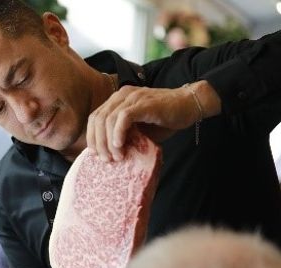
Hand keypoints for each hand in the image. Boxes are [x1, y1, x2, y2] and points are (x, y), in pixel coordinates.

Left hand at [86, 80, 220, 161]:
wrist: (189, 105)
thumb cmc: (165, 119)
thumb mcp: (140, 130)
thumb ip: (125, 136)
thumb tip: (110, 155)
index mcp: (118, 100)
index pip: (95, 117)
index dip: (92, 137)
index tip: (95, 154)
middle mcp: (122, 95)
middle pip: (98, 119)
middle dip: (98, 142)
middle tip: (105, 160)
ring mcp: (132, 97)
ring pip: (108, 119)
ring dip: (109, 141)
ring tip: (116, 157)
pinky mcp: (143, 103)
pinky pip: (123, 117)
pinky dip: (118, 133)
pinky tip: (121, 146)